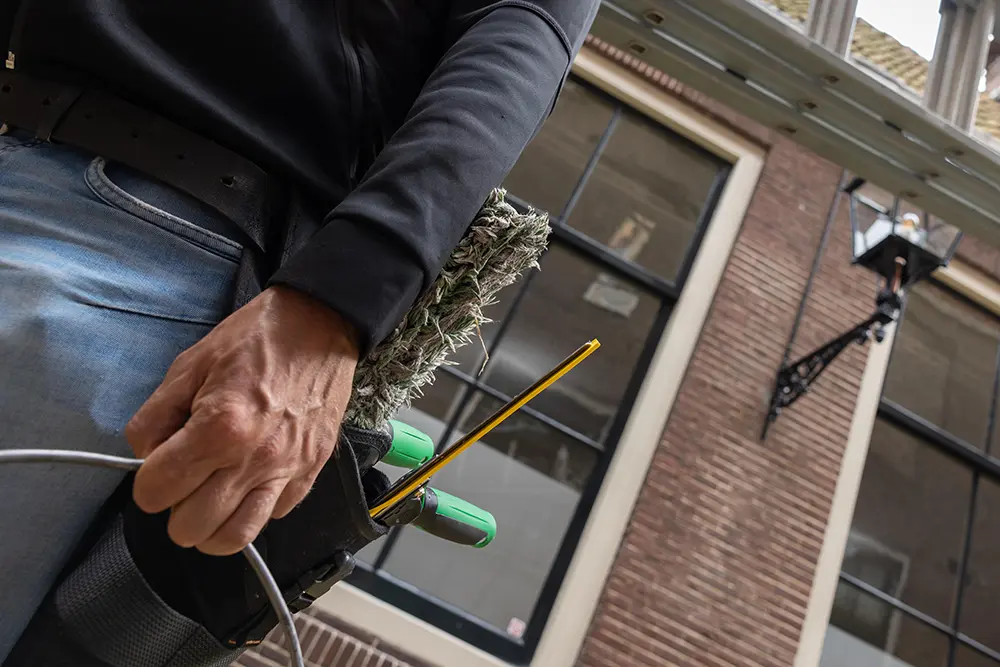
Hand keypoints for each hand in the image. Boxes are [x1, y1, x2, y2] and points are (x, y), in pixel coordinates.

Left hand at [125, 286, 358, 555]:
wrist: (319, 326)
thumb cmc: (255, 339)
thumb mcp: (190, 364)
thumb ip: (155, 415)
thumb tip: (145, 455)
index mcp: (218, 428)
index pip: (155, 491)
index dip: (146, 480)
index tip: (156, 464)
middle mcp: (253, 460)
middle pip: (190, 527)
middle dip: (175, 506)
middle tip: (182, 480)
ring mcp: (287, 471)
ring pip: (235, 537)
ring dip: (211, 526)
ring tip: (208, 502)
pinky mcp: (311, 472)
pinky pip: (274, 516)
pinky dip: (254, 509)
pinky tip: (248, 482)